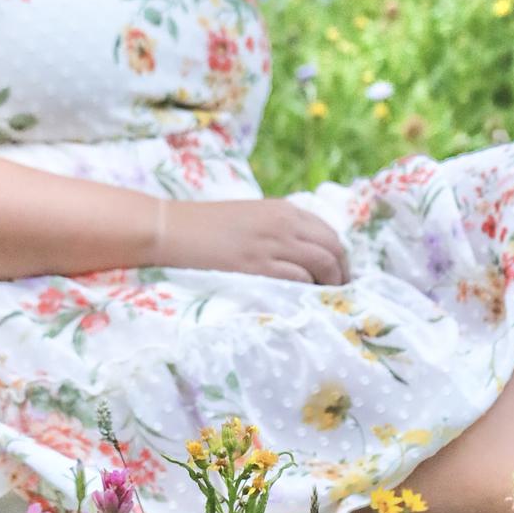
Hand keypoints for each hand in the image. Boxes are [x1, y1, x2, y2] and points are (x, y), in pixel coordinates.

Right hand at [159, 197, 350, 285]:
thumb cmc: (206, 226)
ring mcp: (273, 245)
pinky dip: (307, 292)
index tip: (339, 275)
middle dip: (342, 273)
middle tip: (338, 293)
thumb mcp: (251, 218)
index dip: (340, 257)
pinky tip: (301, 302)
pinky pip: (300, 280)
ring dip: (329, 285)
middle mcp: (284, 224)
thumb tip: (305, 254)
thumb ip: (280, 229)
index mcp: (284, 210)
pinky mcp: (259, 267)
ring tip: (323, 301)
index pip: (330, 233)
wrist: (171, 229)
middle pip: (334, 249)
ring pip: (323, 265)